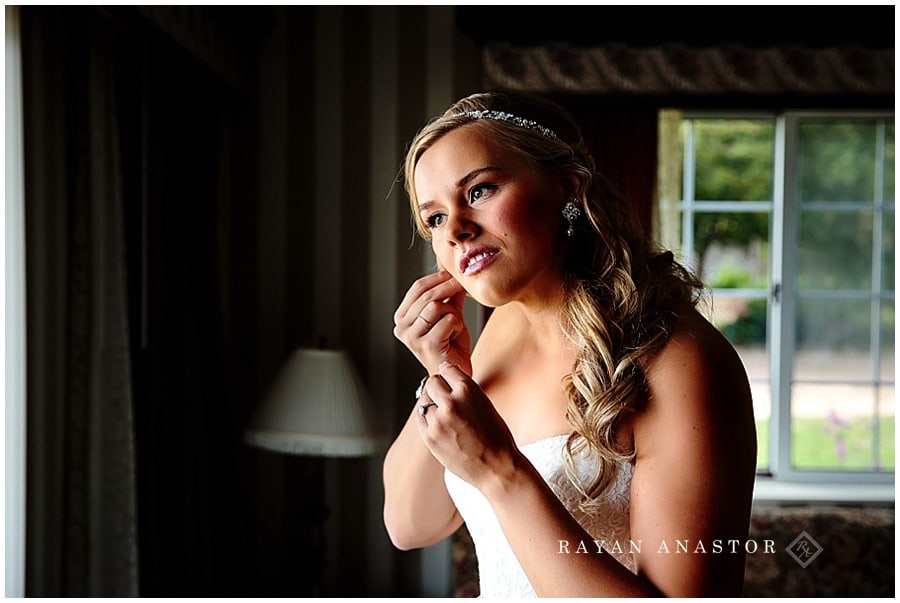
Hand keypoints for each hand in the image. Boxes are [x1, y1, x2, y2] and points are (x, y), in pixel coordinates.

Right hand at [393, 271, 471, 375]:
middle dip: (449, 287)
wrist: (454, 373)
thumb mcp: (449, 315)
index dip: (437, 278)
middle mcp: (402, 327)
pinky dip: (457, 324)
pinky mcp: (426, 345)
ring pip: (436, 306)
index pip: (417, 288)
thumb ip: (449, 297)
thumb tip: (455, 275)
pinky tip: (456, 335)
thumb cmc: (450, 345)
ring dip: (453, 312)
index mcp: (402, 318)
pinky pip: (447, 320)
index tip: (453, 275)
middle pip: (427, 295)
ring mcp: (412, 338)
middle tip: (463, 286)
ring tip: (456, 324)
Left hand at [415, 363, 517, 488]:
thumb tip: (447, 383)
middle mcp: (451, 402)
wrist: (497, 467)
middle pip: (432, 382)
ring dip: (431, 404)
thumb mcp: (485, 404)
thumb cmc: (496, 437)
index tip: (447, 379)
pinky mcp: (430, 437)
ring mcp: (438, 421)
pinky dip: (426, 419)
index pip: (447, 369)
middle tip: (443, 397)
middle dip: (437, 388)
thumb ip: (465, 392)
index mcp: (468, 390)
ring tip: (443, 414)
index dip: (447, 375)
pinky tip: (436, 423)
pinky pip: (420, 419)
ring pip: (424, 401)